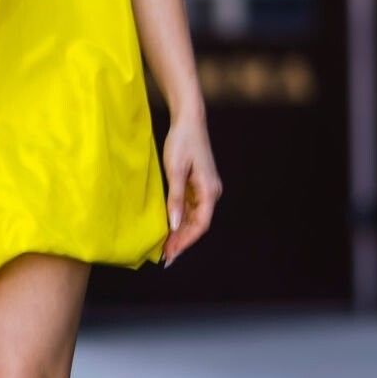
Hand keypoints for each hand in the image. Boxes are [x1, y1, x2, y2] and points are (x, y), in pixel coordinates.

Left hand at [160, 107, 221, 266]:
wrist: (189, 120)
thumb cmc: (182, 142)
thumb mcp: (175, 170)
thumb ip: (175, 198)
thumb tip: (174, 224)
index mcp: (210, 190)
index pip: (201, 224)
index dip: (186, 242)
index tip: (171, 254)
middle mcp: (212, 192)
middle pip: (198, 224)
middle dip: (182, 241)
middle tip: (164, 257)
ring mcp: (206, 189)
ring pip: (195, 218)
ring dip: (181, 233)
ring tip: (164, 247)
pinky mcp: (199, 184)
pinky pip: (191, 208)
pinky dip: (181, 220)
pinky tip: (169, 228)